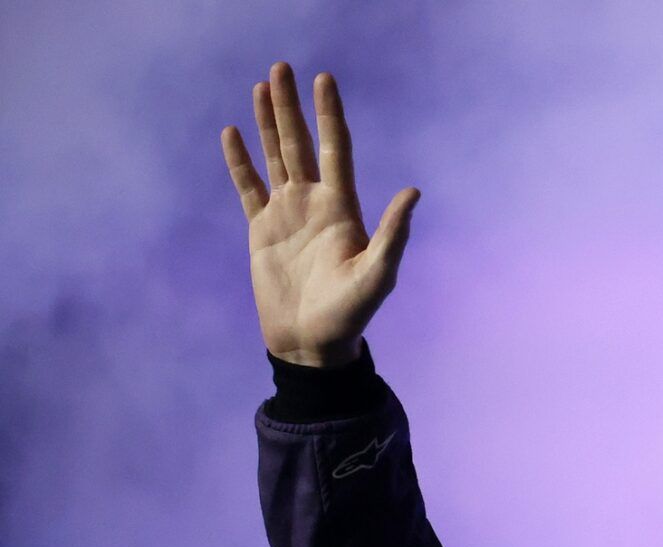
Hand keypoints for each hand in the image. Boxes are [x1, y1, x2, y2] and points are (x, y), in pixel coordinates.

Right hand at [220, 63, 419, 367]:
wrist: (313, 344)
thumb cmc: (350, 315)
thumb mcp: (377, 275)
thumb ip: (393, 233)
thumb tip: (413, 192)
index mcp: (343, 209)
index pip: (337, 148)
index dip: (330, 114)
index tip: (324, 79)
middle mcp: (315, 204)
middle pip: (302, 143)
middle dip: (291, 106)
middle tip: (281, 67)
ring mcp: (287, 214)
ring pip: (275, 157)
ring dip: (266, 122)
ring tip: (260, 86)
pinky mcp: (262, 230)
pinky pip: (248, 187)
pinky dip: (240, 161)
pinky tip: (232, 132)